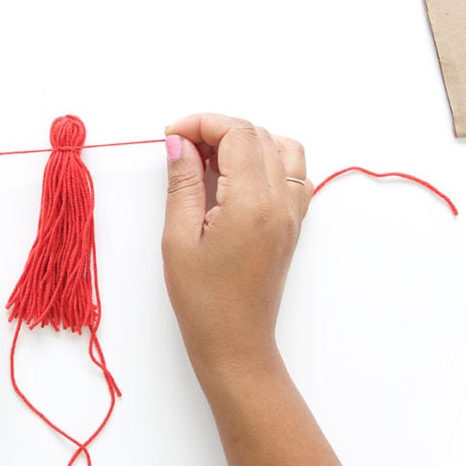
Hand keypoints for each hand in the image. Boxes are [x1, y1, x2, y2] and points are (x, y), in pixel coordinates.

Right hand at [161, 113, 310, 382]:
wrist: (236, 343)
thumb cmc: (202, 300)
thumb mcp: (178, 238)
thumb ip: (181, 183)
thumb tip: (179, 143)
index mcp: (252, 203)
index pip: (237, 133)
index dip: (202, 123)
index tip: (172, 137)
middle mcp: (281, 202)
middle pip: (257, 134)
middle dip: (217, 130)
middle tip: (182, 150)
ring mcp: (293, 212)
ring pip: (281, 147)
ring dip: (244, 142)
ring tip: (209, 161)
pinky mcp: (293, 222)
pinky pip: (293, 172)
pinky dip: (267, 160)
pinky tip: (235, 178)